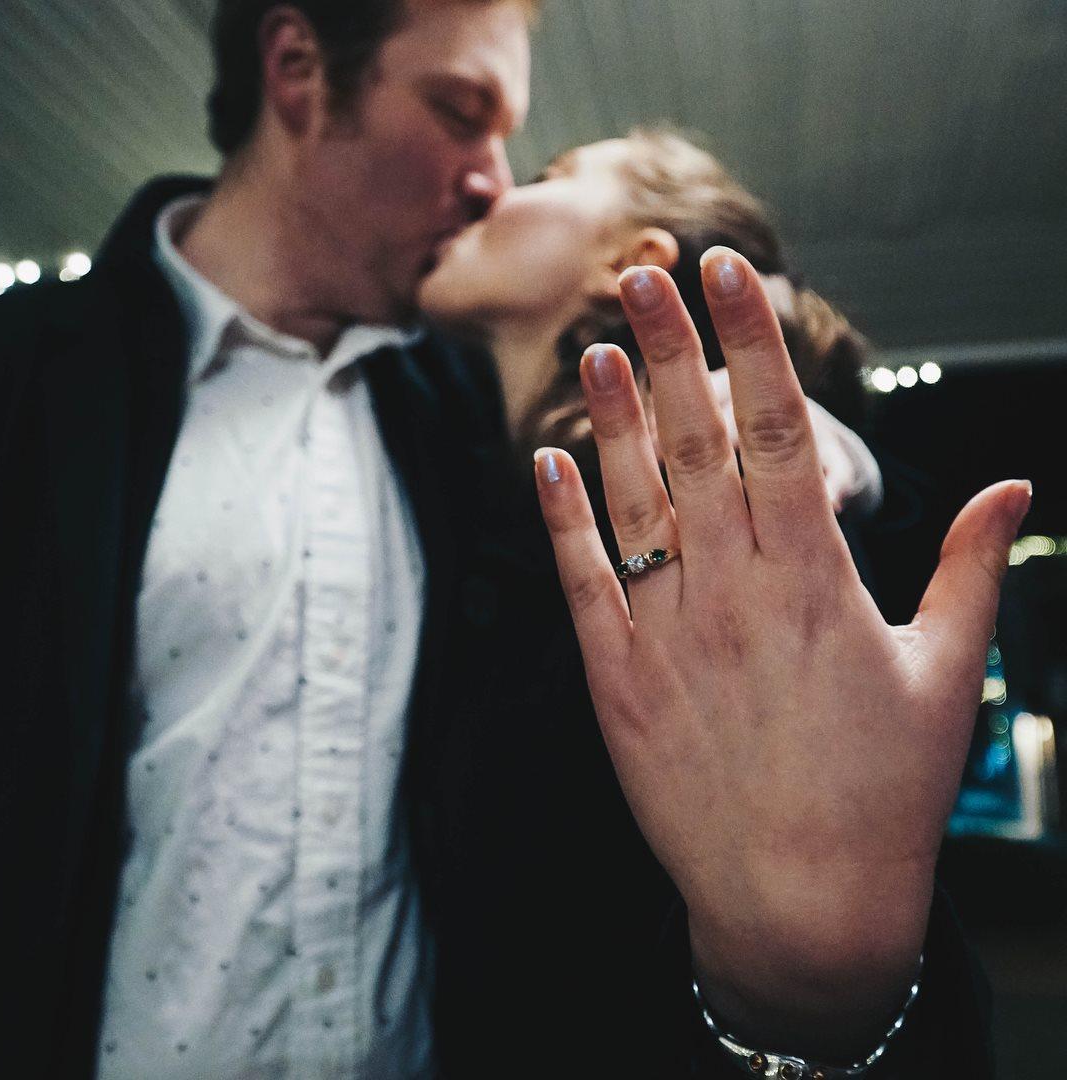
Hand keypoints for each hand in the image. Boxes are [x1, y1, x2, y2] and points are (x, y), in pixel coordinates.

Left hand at [533, 249, 1029, 1059]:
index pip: (783, 426)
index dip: (754, 340)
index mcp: (817, 579)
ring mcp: (667, 632)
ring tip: (598, 344)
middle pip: (697, 442)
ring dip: (612, 416)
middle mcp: (734, 590)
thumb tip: (1012, 487)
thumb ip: (970, 569)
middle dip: (672, 346)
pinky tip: (544, 459)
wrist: (801, 902)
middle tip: (644, 271)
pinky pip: (581, 580)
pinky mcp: (616, 679)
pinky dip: (559, 517)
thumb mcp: (944, 674)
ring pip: (632, 498)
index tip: (731, 273)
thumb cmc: (882, 792)